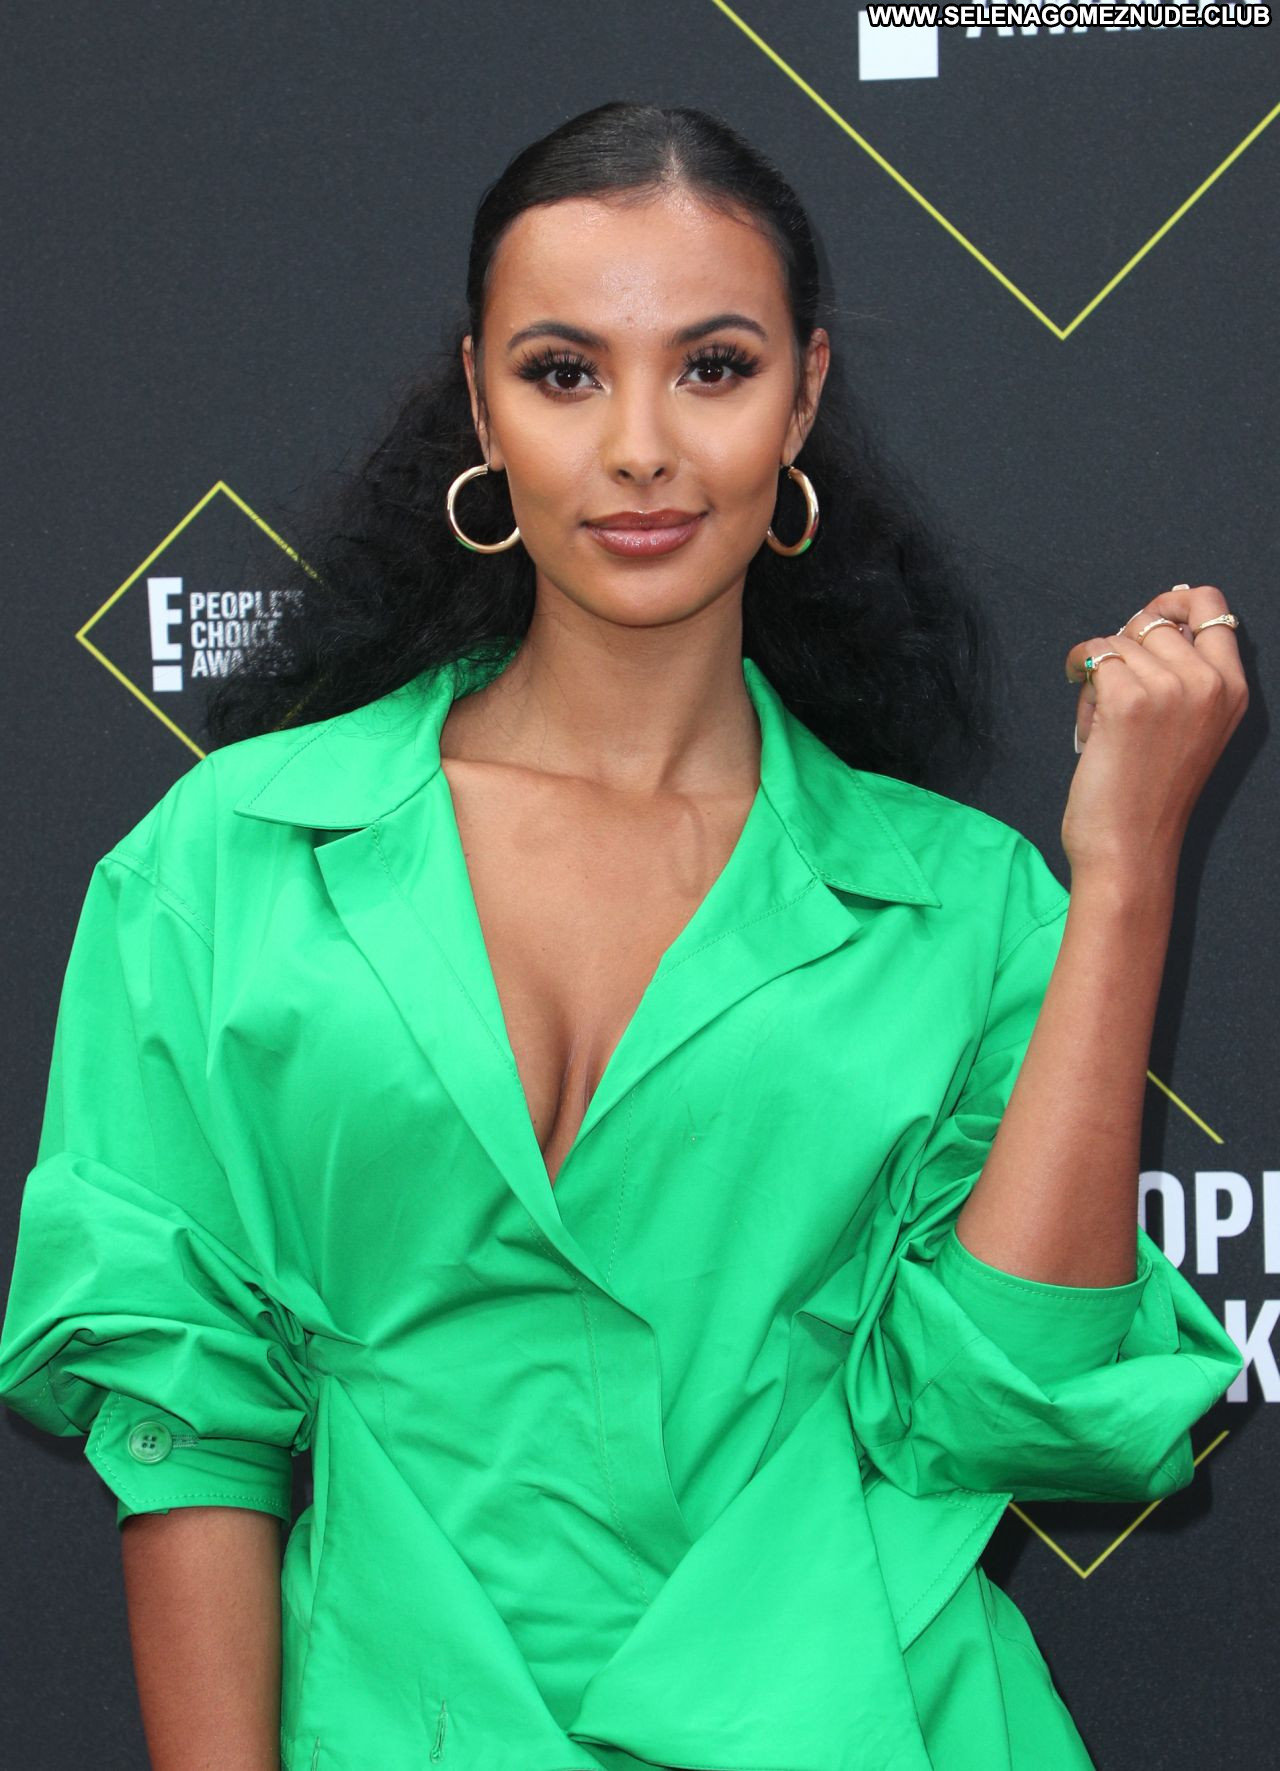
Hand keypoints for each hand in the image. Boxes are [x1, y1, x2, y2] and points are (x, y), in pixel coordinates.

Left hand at [1062, 583, 1247, 884]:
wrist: (1131, 847)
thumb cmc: (1150, 793)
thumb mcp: (1191, 727)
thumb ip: (1183, 675)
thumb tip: (1151, 619)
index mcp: (1233, 690)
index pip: (1215, 609)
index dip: (1175, 603)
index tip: (1148, 618)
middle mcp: (1209, 684)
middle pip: (1152, 623)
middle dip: (1124, 648)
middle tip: (1115, 693)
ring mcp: (1171, 689)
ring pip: (1118, 641)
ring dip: (1099, 671)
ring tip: (1104, 718)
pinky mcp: (1128, 700)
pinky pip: (1092, 655)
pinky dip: (1078, 672)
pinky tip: (1084, 709)